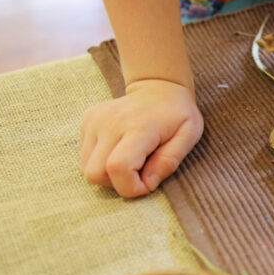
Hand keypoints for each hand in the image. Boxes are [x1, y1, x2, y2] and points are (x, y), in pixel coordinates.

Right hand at [79, 79, 203, 197]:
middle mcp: (110, 122)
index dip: (130, 187)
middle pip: (96, 174)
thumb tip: (147, 184)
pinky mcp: (87, 120)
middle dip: (118, 183)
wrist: (159, 87)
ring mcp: (94, 120)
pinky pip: (85, 156)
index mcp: (138, 127)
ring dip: (108, 174)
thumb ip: (169, 162)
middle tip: (140, 172)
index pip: (118, 167)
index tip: (147, 183)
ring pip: (87, 169)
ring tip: (131, 160)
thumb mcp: (188, 136)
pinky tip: (119, 149)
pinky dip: (101, 161)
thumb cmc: (178, 115)